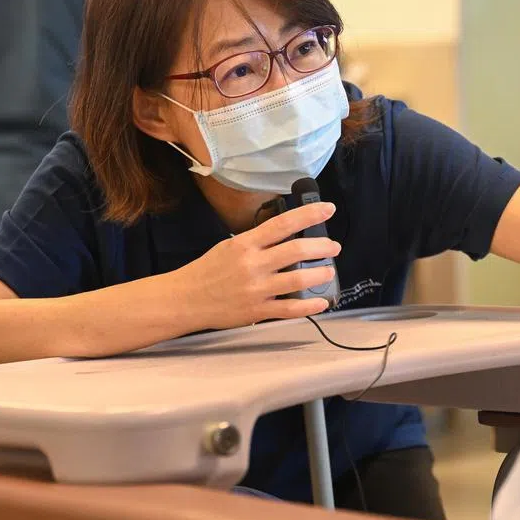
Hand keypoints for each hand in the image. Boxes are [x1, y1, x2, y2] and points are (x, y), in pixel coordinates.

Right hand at [178, 201, 341, 329]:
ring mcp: (256, 289)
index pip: (283, 224)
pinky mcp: (257, 310)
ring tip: (329, 270)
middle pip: (296, 251)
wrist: (185, 299)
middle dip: (322, 247)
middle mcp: (253, 264)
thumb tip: (286, 234)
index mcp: (246, 244)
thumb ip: (257, 242)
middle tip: (334, 246)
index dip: (309, 214)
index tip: (328, 209)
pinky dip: (310, 306)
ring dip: (320, 274)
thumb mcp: (230, 247)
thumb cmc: (208, 271)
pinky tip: (322, 301)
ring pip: (298, 279)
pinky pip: (290, 309)